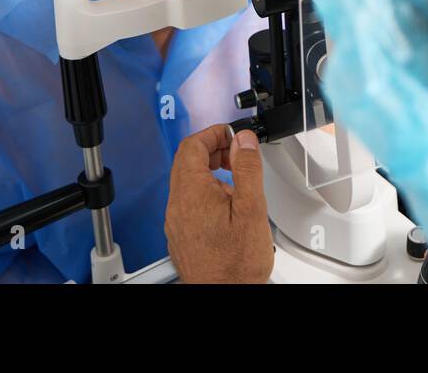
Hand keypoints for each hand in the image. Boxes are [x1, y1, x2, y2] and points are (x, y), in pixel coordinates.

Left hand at [165, 124, 274, 282]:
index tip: (233, 135)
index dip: (214, 133)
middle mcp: (177, 204)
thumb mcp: (252, 208)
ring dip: (208, 169)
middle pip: (186, 160)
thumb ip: (247, 169)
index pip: (192, 145)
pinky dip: (204, 189)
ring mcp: (175, 220)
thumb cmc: (235, 263)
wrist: (223, 294)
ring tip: (235, 178)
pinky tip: (226, 203)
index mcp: (192, 192)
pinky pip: (187, 200)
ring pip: (186, 180)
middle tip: (236, 153)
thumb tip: (243, 140)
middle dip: (212, 148)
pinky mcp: (180, 233)